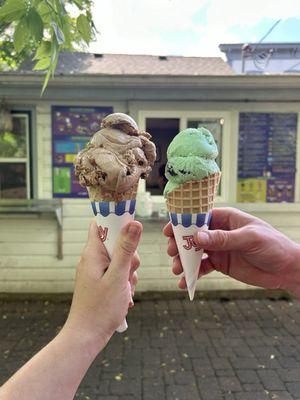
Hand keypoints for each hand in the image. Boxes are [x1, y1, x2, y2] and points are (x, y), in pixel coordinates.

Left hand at [64, 220, 141, 349]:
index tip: (132, 228)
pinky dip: (125, 282)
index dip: (117, 221)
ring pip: (121, 260)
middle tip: (128, 273)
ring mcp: (97, 271)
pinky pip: (118, 274)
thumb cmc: (100, 308)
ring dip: (129, 273)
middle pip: (117, 243)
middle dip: (129, 256)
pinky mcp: (101, 282)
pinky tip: (124, 297)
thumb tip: (134, 223)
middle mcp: (93, 259)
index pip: (101, 224)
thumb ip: (127, 249)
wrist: (87, 336)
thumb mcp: (118, 276)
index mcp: (92, 253)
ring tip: (125, 290)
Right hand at [164, 207, 299, 296]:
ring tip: (177, 270)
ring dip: (183, 260)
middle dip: (180, 243)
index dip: (183, 223)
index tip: (169, 231)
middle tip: (172, 252)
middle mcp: (219, 232)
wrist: (287, 270)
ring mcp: (219, 248)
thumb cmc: (273, 246)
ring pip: (195, 252)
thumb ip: (223, 238)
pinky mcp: (220, 264)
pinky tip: (185, 283)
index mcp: (227, 219)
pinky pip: (202, 268)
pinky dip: (192, 274)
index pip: (200, 217)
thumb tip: (198, 237)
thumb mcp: (249, 239)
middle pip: (193, 235)